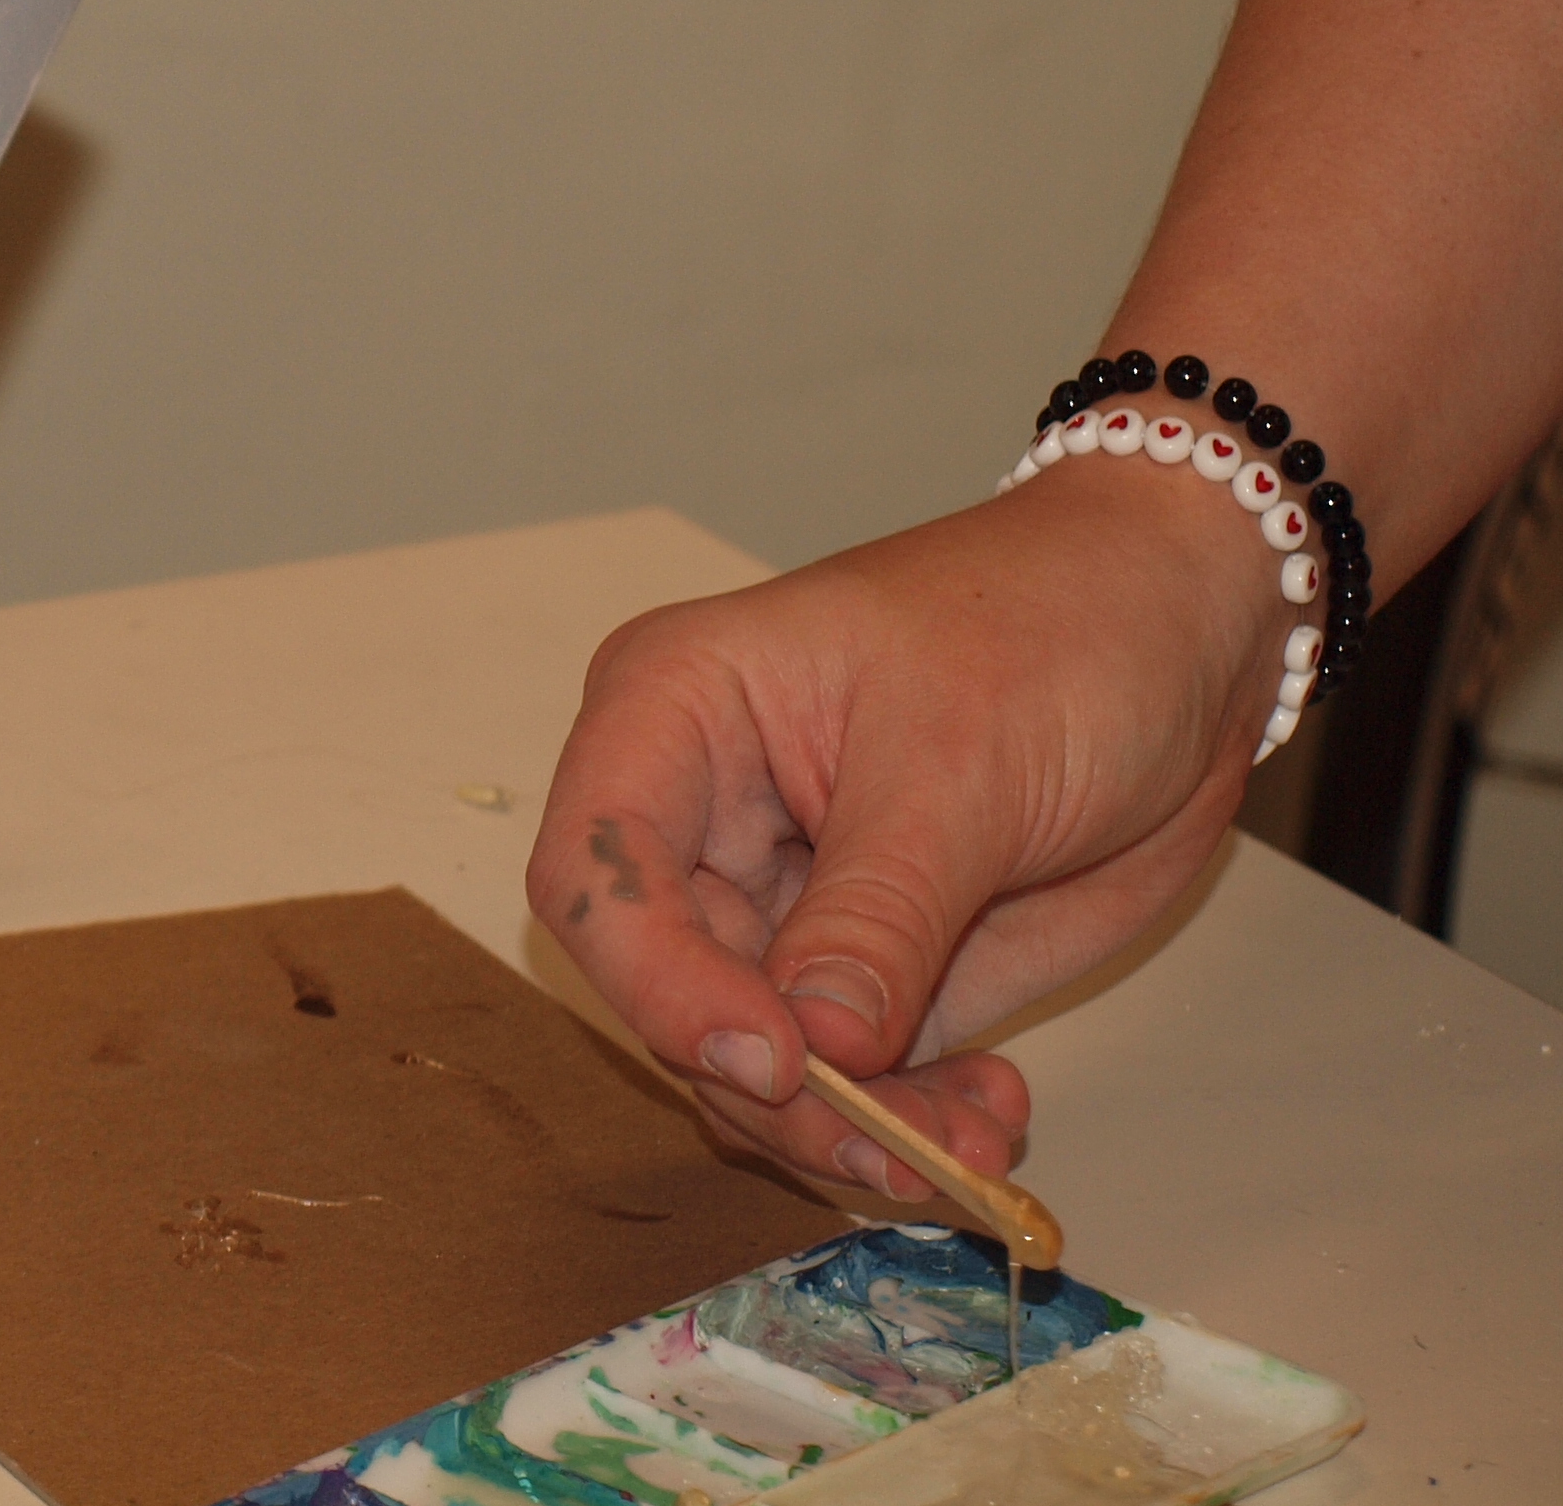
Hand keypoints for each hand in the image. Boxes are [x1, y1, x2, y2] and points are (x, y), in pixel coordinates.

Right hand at [528, 475, 1274, 1198]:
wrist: (1184, 633)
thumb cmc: (1052, 630)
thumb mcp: (962, 767)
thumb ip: (879, 914)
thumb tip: (811, 1052)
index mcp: (674, 714)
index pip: (596, 873)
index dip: (659, 982)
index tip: (778, 1063)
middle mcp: (700, 818)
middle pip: (669, 995)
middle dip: (777, 1092)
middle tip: (898, 1149)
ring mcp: (781, 900)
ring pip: (754, 1062)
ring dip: (853, 1129)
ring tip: (982, 1142)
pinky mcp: (862, 966)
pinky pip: (846, 1080)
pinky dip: (910, 1122)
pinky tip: (996, 1112)